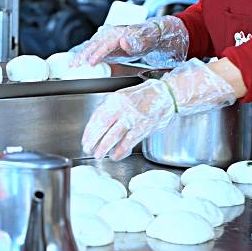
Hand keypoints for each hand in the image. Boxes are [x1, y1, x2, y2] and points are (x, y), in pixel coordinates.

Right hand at [71, 15, 188, 66]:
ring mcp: (118, 41)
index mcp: (125, 31)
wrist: (174, 34)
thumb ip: (141, 38)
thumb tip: (124, 40)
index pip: (106, 42)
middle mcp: (118, 35)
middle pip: (97, 43)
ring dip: (85, 54)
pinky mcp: (120, 48)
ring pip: (97, 47)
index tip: (88, 63)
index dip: (96, 53)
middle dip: (84, 54)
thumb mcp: (156, 36)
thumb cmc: (165, 33)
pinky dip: (93, 56)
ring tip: (74, 64)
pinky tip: (86, 62)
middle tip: (73, 65)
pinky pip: (103, 52)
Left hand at [81, 59, 236, 160]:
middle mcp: (123, 108)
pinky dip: (121, 151)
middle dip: (93, 141)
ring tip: (99, 154)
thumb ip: (110, 107)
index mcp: (116, 99)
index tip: (85, 138)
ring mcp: (133, 119)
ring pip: (114, 137)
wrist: (167, 95)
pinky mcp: (143, 128)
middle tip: (88, 148)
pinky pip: (128, 142)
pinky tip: (115, 155)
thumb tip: (96, 123)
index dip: (89, 130)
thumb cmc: (144, 95)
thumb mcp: (123, 95)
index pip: (97, 116)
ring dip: (104, 148)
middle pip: (102, 128)